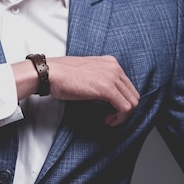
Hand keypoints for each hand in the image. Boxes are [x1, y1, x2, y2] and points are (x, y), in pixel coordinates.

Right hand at [11, 55, 139, 125]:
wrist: (50, 74)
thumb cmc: (62, 77)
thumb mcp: (88, 77)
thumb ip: (102, 87)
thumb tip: (109, 104)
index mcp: (110, 63)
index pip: (128, 86)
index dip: (121, 102)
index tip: (110, 111)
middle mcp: (114, 67)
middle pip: (133, 94)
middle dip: (124, 111)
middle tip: (110, 118)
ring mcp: (112, 77)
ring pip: (132, 102)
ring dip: (122, 116)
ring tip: (108, 120)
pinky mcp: (107, 88)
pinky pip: (124, 108)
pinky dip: (119, 118)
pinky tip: (107, 120)